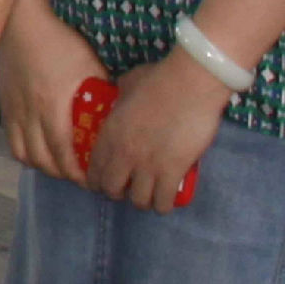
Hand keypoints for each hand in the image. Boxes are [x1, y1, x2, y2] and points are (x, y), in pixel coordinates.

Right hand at [0, 0, 101, 185]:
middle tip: (82, 176)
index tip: (94, 179)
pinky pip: (12, 142)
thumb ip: (101, 93)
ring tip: (60, 166)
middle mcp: (30, 115)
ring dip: (44, 166)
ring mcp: (14, 111)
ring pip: (25, 156)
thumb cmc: (60, 40)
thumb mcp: (90, 66)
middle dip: (64, 175)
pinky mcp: (6, 105)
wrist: (22, 21)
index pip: (65, 156)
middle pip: (44, 162)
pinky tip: (39, 150)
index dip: (79, 174)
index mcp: (53, 107)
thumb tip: (117, 111)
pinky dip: (26, 153)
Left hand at [87, 54, 228, 212]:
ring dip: (143, 201)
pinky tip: (167, 201)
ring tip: (150, 195)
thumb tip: (120, 94)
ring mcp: (147, 165)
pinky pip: (162, 202)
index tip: (104, 181)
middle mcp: (124, 153)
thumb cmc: (160, 78)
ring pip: (138, 201)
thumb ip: (120, 94)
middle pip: (112, 190)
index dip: (97, 180)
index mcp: (110, 133)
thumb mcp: (128, 83)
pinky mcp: (172, 172)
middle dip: (118, 192)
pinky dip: (164, 205)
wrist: (190, 83)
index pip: (94, 169)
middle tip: (128, 188)